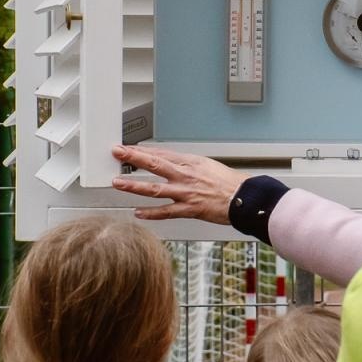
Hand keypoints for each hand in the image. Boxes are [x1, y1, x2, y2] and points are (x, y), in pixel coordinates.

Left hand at [111, 145, 248, 224]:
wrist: (244, 198)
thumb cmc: (228, 182)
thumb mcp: (206, 165)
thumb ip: (187, 164)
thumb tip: (170, 161)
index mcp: (191, 163)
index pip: (162, 153)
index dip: (142, 150)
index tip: (128, 148)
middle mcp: (185, 176)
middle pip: (154, 164)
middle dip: (133, 158)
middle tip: (117, 152)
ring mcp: (186, 193)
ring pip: (155, 188)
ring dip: (134, 185)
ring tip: (118, 183)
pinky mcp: (189, 209)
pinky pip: (166, 212)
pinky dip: (151, 213)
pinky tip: (138, 212)